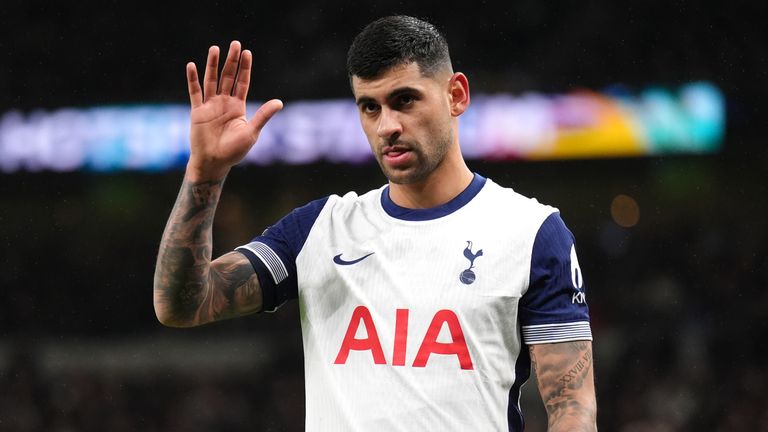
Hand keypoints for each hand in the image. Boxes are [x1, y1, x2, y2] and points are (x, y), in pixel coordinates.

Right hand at [185, 41, 282, 180]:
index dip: (244, 68)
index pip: (242, 82)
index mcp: (238, 107)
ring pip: (211, 80)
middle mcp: (224, 103)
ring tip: (214, 49)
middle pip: (228, 77)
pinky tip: (192, 66)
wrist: (214, 162)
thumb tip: (280, 102)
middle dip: (231, 61)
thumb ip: (263, 115)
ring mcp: (210, 106)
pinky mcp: (197, 112)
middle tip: (235, 44)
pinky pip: (195, 92)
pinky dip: (193, 79)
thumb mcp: (252, 132)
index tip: (247, 53)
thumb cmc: (234, 151)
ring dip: (212, 65)